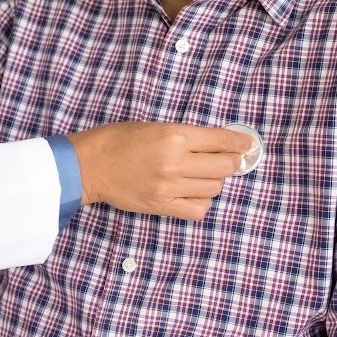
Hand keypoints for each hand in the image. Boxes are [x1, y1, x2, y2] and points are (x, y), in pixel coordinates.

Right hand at [67, 122, 251, 220]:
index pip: (220, 140)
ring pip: (214, 188)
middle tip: (228, 160)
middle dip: (231, 162)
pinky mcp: (162, 206)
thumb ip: (184, 136)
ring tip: (202, 175)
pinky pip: (198, 209)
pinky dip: (201, 201)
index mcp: (173, 135)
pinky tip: (192, 193)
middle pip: (224, 166)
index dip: (239, 142)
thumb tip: (215, 144)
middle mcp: (175, 162)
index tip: (247, 144)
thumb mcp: (154, 126)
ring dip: (214, 181)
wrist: (89, 166)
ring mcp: (170, 187)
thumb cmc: (117, 140)